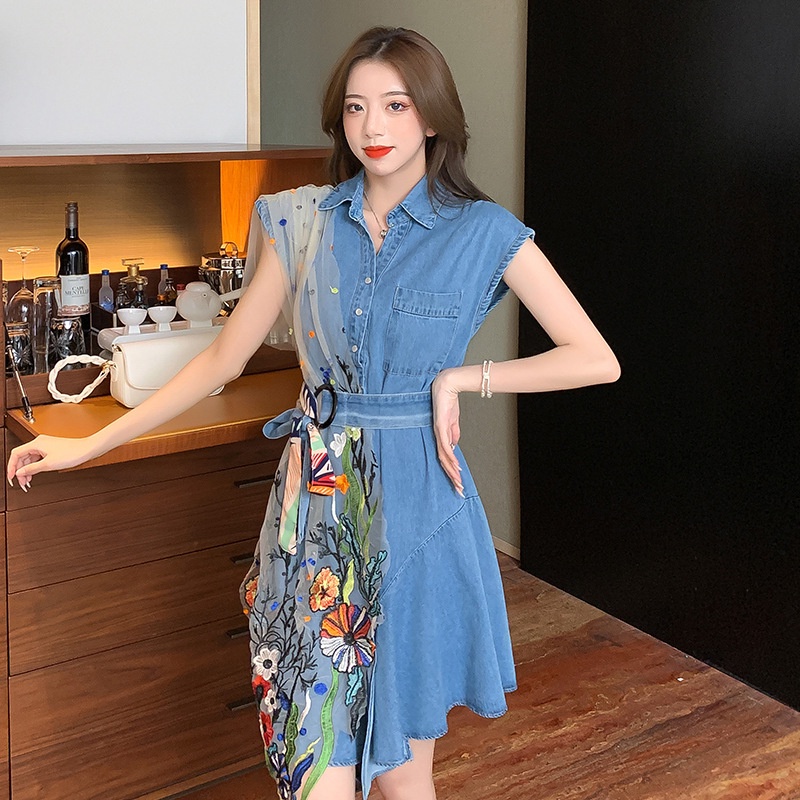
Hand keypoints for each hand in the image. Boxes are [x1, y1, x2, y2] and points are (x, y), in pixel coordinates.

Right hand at [7, 435, 97, 491]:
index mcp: (36, 443)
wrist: (87, 449)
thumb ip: (32, 469)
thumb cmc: (72, 453)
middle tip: (22, 483)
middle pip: (22, 457)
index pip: (16, 454)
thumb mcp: (48, 464)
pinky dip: (35, 466)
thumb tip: (20, 472)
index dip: (11, 466)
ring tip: (28, 481)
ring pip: (30, 458)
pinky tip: (35, 474)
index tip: (11, 477)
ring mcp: (45, 445)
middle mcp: (40, 442)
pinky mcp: (51, 449)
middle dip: (20, 470)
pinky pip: (37, 458)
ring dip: (27, 470)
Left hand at [432, 369, 463, 496]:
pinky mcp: (440, 426)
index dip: (451, 471)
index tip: (457, 482)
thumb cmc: (447, 402)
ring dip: (452, 470)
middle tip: (458, 489)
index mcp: (439, 436)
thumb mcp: (452, 421)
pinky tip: (455, 466)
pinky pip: (445, 445)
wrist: (446, 386)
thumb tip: (454, 446)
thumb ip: (453, 434)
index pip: (444, 458)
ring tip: (458, 482)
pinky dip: (450, 457)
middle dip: (452, 477)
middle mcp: (437, 437)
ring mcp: (437, 433)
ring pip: (444, 457)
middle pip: (443, 461)